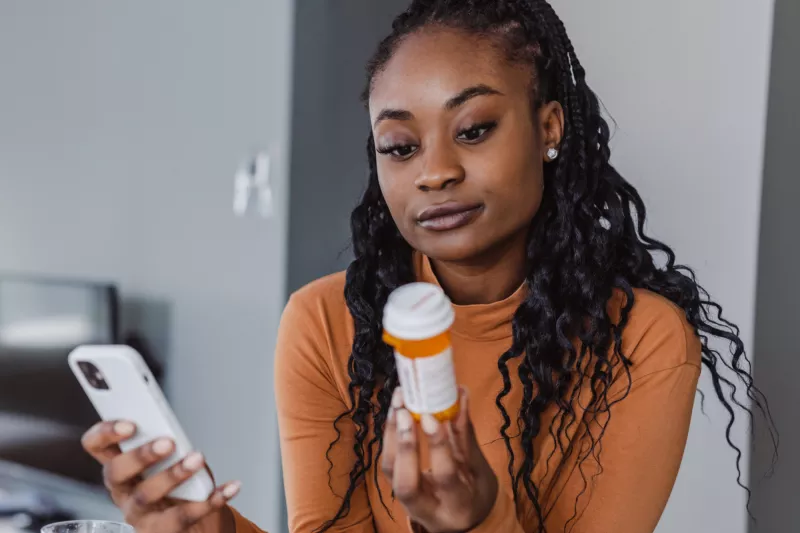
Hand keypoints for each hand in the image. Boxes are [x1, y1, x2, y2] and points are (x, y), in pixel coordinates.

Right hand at [81, 420, 240, 532]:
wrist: (193, 523)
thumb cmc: (177, 482)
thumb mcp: (169, 458)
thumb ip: (166, 442)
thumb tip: (173, 432)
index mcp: (120, 464)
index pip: (96, 445)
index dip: (105, 433)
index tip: (129, 424)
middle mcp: (123, 490)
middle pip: (116, 473)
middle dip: (140, 456)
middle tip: (167, 442)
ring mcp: (140, 514)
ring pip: (147, 495)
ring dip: (174, 474)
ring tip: (197, 459)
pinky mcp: (162, 531)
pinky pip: (186, 516)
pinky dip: (212, 499)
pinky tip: (230, 487)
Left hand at [381, 388, 497, 532]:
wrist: (460, 519)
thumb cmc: (475, 492)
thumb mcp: (479, 469)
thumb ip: (466, 434)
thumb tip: (460, 393)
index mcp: (457, 507)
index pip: (445, 477)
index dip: (437, 445)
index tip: (431, 416)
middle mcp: (427, 510)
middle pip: (406, 485)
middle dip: (404, 446)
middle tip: (404, 410)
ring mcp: (407, 502)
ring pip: (390, 472)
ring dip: (391, 435)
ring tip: (398, 402)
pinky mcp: (396, 487)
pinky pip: (388, 462)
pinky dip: (390, 435)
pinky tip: (395, 411)